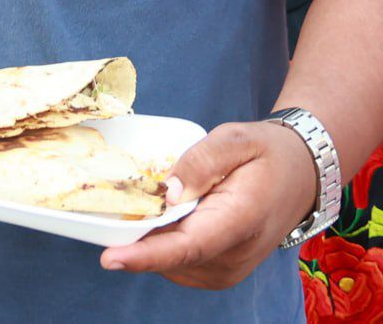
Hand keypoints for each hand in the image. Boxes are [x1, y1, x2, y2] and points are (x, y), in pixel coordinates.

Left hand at [99, 121, 316, 288]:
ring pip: (170, 262)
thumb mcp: (237, 139)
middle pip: (170, 256)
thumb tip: (166, 191)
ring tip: (148, 203)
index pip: (187, 247)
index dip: (145, 255)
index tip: (109, 258)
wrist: (301, 175)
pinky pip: (178, 263)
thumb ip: (201, 161)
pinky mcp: (220, 271)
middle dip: (135, 236)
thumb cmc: (267, 152)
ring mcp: (229, 269)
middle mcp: (235, 255)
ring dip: (149, 238)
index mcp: (240, 220)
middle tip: (115, 203)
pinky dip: (162, 243)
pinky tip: (161, 216)